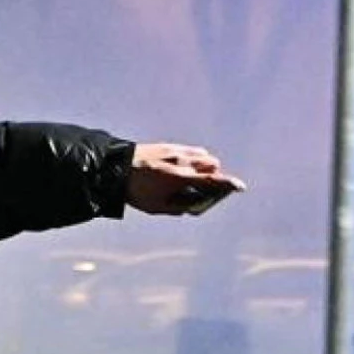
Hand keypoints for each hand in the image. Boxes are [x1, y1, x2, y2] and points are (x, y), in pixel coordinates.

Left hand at [126, 143, 246, 216]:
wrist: (113, 168)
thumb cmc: (134, 191)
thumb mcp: (156, 207)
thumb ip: (179, 208)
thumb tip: (194, 207)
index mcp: (179, 178)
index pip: (211, 180)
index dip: (228, 184)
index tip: (239, 187)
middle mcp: (181, 161)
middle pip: (212, 165)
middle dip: (212, 176)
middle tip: (204, 187)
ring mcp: (175, 151)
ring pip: (203, 155)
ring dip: (204, 166)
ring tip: (192, 176)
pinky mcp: (168, 145)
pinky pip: (191, 150)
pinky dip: (193, 158)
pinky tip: (182, 167)